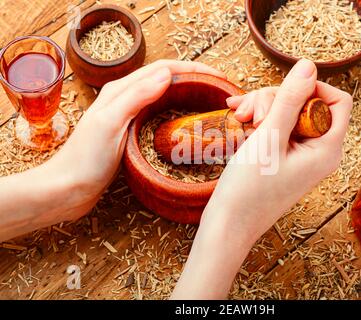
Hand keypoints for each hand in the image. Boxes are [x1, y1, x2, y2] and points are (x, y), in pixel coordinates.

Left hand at [0, 60, 224, 241]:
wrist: (68, 188)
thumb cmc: (86, 159)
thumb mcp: (111, 123)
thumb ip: (136, 96)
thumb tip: (167, 74)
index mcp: (120, 90)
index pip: (163, 68)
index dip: (192, 68)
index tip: (217, 76)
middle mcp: (125, 98)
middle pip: (165, 78)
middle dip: (193, 77)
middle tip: (217, 89)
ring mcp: (127, 115)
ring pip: (163, 95)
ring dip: (186, 92)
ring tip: (208, 101)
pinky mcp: (129, 132)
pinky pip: (158, 114)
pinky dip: (176, 111)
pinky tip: (186, 122)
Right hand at [172, 59, 352, 298]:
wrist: (228, 225)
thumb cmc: (248, 190)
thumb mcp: (268, 138)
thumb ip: (290, 100)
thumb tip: (308, 66)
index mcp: (327, 150)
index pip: (337, 101)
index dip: (311, 88)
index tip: (281, 92)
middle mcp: (319, 152)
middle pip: (308, 104)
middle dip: (276, 99)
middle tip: (248, 111)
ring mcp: (301, 155)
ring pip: (289, 112)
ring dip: (262, 107)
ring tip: (238, 116)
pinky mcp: (284, 157)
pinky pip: (278, 126)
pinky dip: (259, 119)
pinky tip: (239, 119)